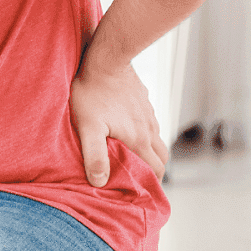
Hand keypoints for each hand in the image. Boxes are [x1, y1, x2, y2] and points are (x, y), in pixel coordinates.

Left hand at [69, 61, 168, 186]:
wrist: (105, 58)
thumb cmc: (92, 92)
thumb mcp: (88, 127)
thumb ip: (95, 156)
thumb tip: (100, 182)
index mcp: (139, 139)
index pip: (156, 170)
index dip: (152, 184)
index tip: (143, 192)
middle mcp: (149, 128)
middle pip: (161, 157)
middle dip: (154, 170)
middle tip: (139, 178)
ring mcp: (148, 113)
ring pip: (156, 139)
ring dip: (150, 151)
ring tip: (132, 157)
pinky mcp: (143, 100)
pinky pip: (149, 123)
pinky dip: (145, 133)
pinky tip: (128, 130)